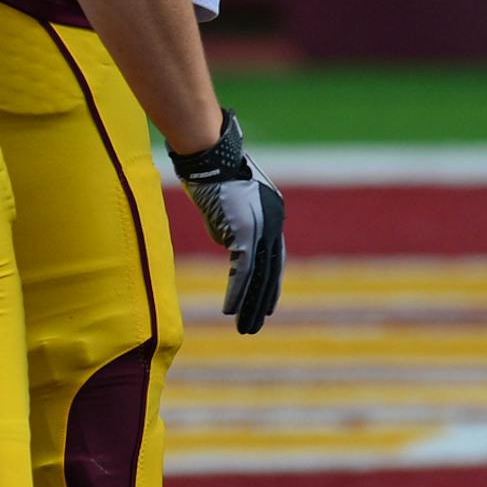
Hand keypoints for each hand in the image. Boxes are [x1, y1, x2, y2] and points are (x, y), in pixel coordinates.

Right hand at [168, 110, 283, 333]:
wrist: (211, 158)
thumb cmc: (213, 176)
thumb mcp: (229, 206)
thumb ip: (234, 228)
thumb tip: (231, 247)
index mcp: (273, 214)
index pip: (275, 258)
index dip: (271, 283)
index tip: (267, 306)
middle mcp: (273, 223)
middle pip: (271, 271)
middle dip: (263, 301)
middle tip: (256, 325)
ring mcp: (262, 228)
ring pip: (259, 276)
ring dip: (250, 305)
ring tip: (245, 328)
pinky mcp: (246, 234)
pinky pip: (243, 271)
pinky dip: (236, 292)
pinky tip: (231, 310)